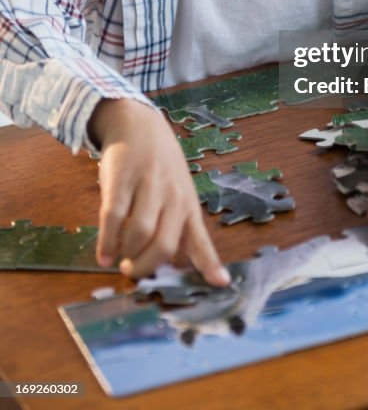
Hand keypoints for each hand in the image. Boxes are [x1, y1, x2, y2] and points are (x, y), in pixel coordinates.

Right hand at [88, 98, 229, 286]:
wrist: (139, 124)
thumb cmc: (161, 166)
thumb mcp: (177, 191)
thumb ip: (176, 225)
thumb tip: (173, 265)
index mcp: (188, 204)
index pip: (201, 239)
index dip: (210, 264)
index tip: (221, 284)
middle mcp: (172, 197)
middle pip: (165, 244)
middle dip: (147, 267)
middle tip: (133, 272)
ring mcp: (147, 187)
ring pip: (140, 233)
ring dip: (127, 255)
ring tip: (119, 260)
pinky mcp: (121, 180)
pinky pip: (113, 217)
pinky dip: (107, 241)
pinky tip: (104, 253)